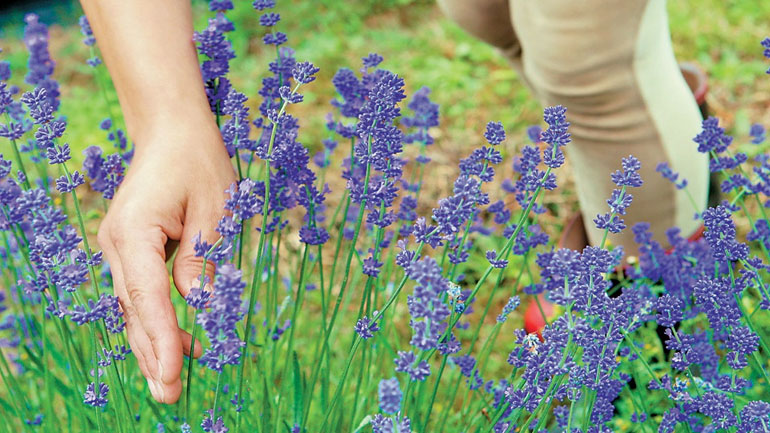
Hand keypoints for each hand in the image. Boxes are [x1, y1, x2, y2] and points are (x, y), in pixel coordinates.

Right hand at [97, 125, 235, 402]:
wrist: (171, 131)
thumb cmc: (198, 161)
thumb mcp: (216, 209)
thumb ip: (204, 260)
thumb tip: (197, 305)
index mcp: (135, 231)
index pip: (149, 296)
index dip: (163, 337)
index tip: (176, 372)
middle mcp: (117, 243)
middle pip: (134, 309)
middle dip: (153, 354)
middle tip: (170, 396)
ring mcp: (119, 248)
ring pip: (134, 306)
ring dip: (153, 342)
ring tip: (172, 382)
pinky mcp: (130, 250)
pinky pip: (141, 293)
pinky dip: (156, 320)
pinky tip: (176, 344)